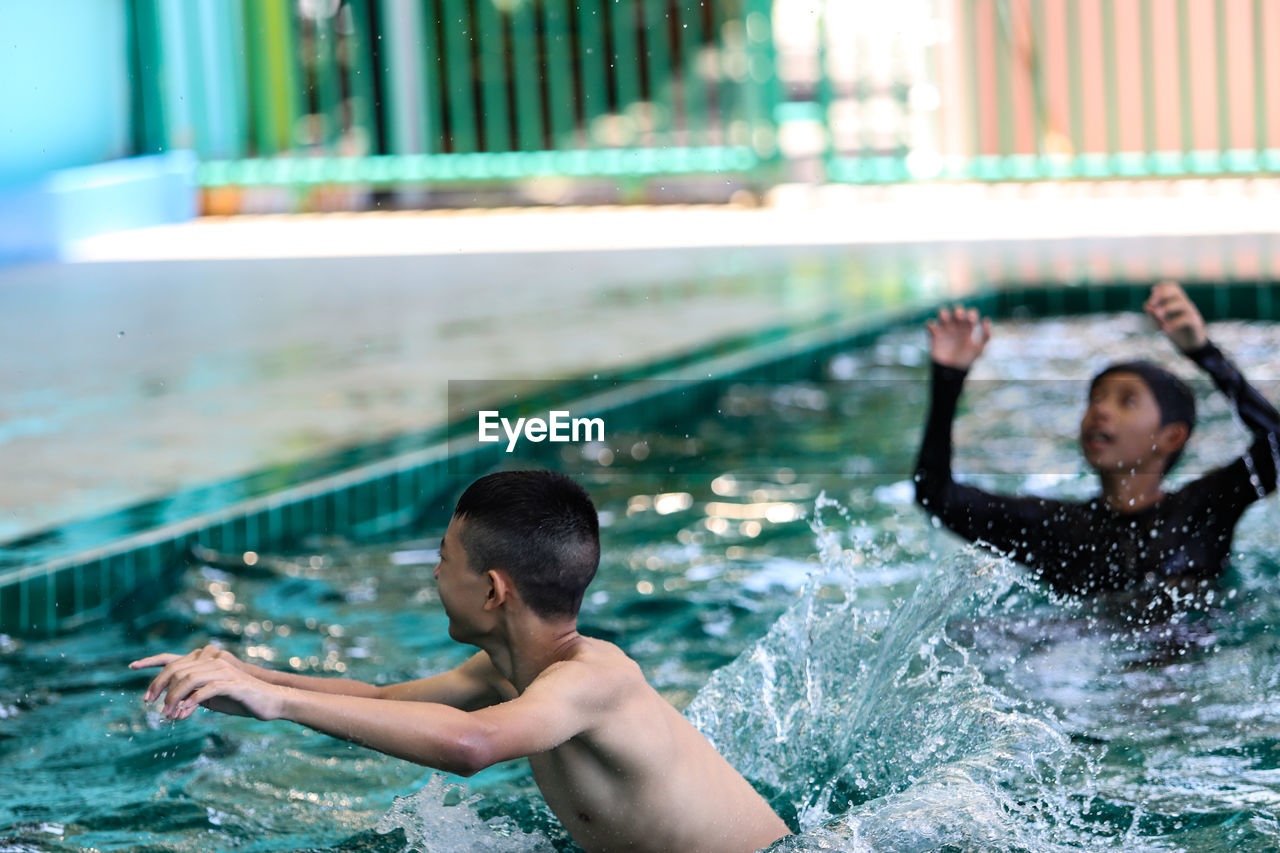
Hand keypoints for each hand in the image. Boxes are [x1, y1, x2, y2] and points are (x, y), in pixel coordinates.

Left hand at [131, 645, 283, 721]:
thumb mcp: (212, 697)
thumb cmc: (241, 699)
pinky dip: (191, 702)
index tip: (132, 666)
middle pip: (176, 669)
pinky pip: (205, 690)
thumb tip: (172, 707)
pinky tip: (184, 713)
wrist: (270, 701)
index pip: (174, 657)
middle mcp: (213, 661)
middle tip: (149, 704)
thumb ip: (193, 696)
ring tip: (167, 715)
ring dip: (173, 698)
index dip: (151, 661)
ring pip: (188, 679)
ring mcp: (223, 670)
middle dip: (159, 687)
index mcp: (206, 662)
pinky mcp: (232, 683)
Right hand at [926, 305, 990, 369]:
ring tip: (945, 319)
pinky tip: (935, 330)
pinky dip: (931, 324)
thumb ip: (986, 335)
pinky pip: (930, 324)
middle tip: (959, 317)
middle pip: (957, 310)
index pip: (971, 314)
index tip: (972, 321)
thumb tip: (986, 318)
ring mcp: (945, 330)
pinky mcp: (934, 335)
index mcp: (968, 328)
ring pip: (943, 313)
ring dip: (943, 313)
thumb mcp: (979, 349)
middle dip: (958, 311)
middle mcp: (957, 327)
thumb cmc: (967, 359)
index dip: (972, 314)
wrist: (951, 370)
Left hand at [1145, 280, 1207, 352]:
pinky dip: (1174, 322)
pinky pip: (1187, 318)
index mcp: (1177, 301)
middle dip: (1162, 294)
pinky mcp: (1196, 323)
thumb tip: (1146, 305)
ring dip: (1167, 307)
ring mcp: (1191, 312)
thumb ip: (1154, 315)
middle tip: (1152, 304)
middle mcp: (1184, 304)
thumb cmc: (1176, 331)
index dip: (1161, 288)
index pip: (1171, 287)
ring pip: (1181, 303)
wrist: (1192, 345)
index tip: (1151, 295)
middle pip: (1176, 291)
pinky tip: (1165, 329)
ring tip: (1158, 315)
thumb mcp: (1162, 323)